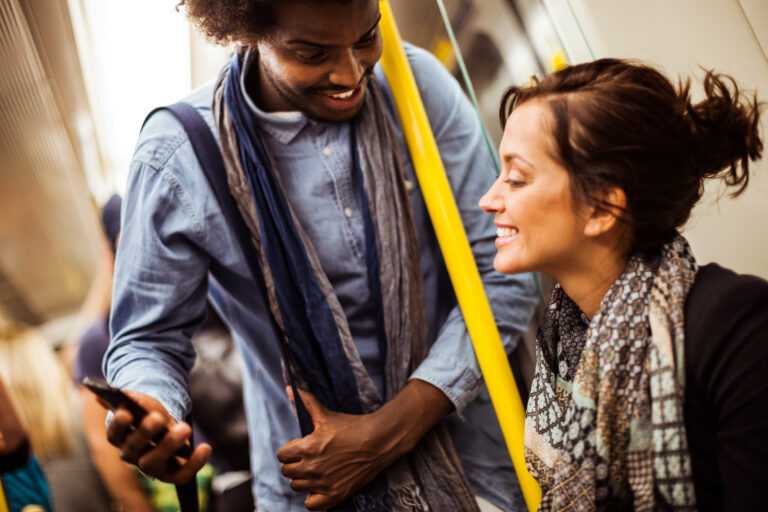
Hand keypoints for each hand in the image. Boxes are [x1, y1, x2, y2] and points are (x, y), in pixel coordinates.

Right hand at [105, 391, 209, 484]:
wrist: (163, 422)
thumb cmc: (148, 410)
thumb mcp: (141, 400)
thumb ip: (129, 398)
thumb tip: (109, 397)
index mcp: (119, 437)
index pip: (114, 433)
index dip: (119, 424)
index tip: (127, 412)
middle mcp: (130, 455)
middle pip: (133, 449)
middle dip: (145, 432)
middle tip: (157, 418)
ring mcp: (149, 467)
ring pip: (154, 463)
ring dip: (169, 445)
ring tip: (184, 428)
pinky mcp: (170, 474)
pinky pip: (181, 475)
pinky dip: (194, 464)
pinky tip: (205, 448)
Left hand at [277, 381, 452, 510]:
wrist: (378, 441)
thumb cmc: (351, 426)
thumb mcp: (326, 414)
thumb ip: (305, 402)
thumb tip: (289, 388)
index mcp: (307, 447)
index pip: (282, 455)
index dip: (289, 450)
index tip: (300, 447)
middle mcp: (312, 467)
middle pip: (287, 472)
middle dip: (295, 464)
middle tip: (309, 458)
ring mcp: (323, 483)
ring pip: (297, 487)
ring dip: (303, 480)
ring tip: (315, 470)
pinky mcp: (335, 495)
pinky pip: (311, 505)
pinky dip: (312, 498)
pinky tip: (319, 487)